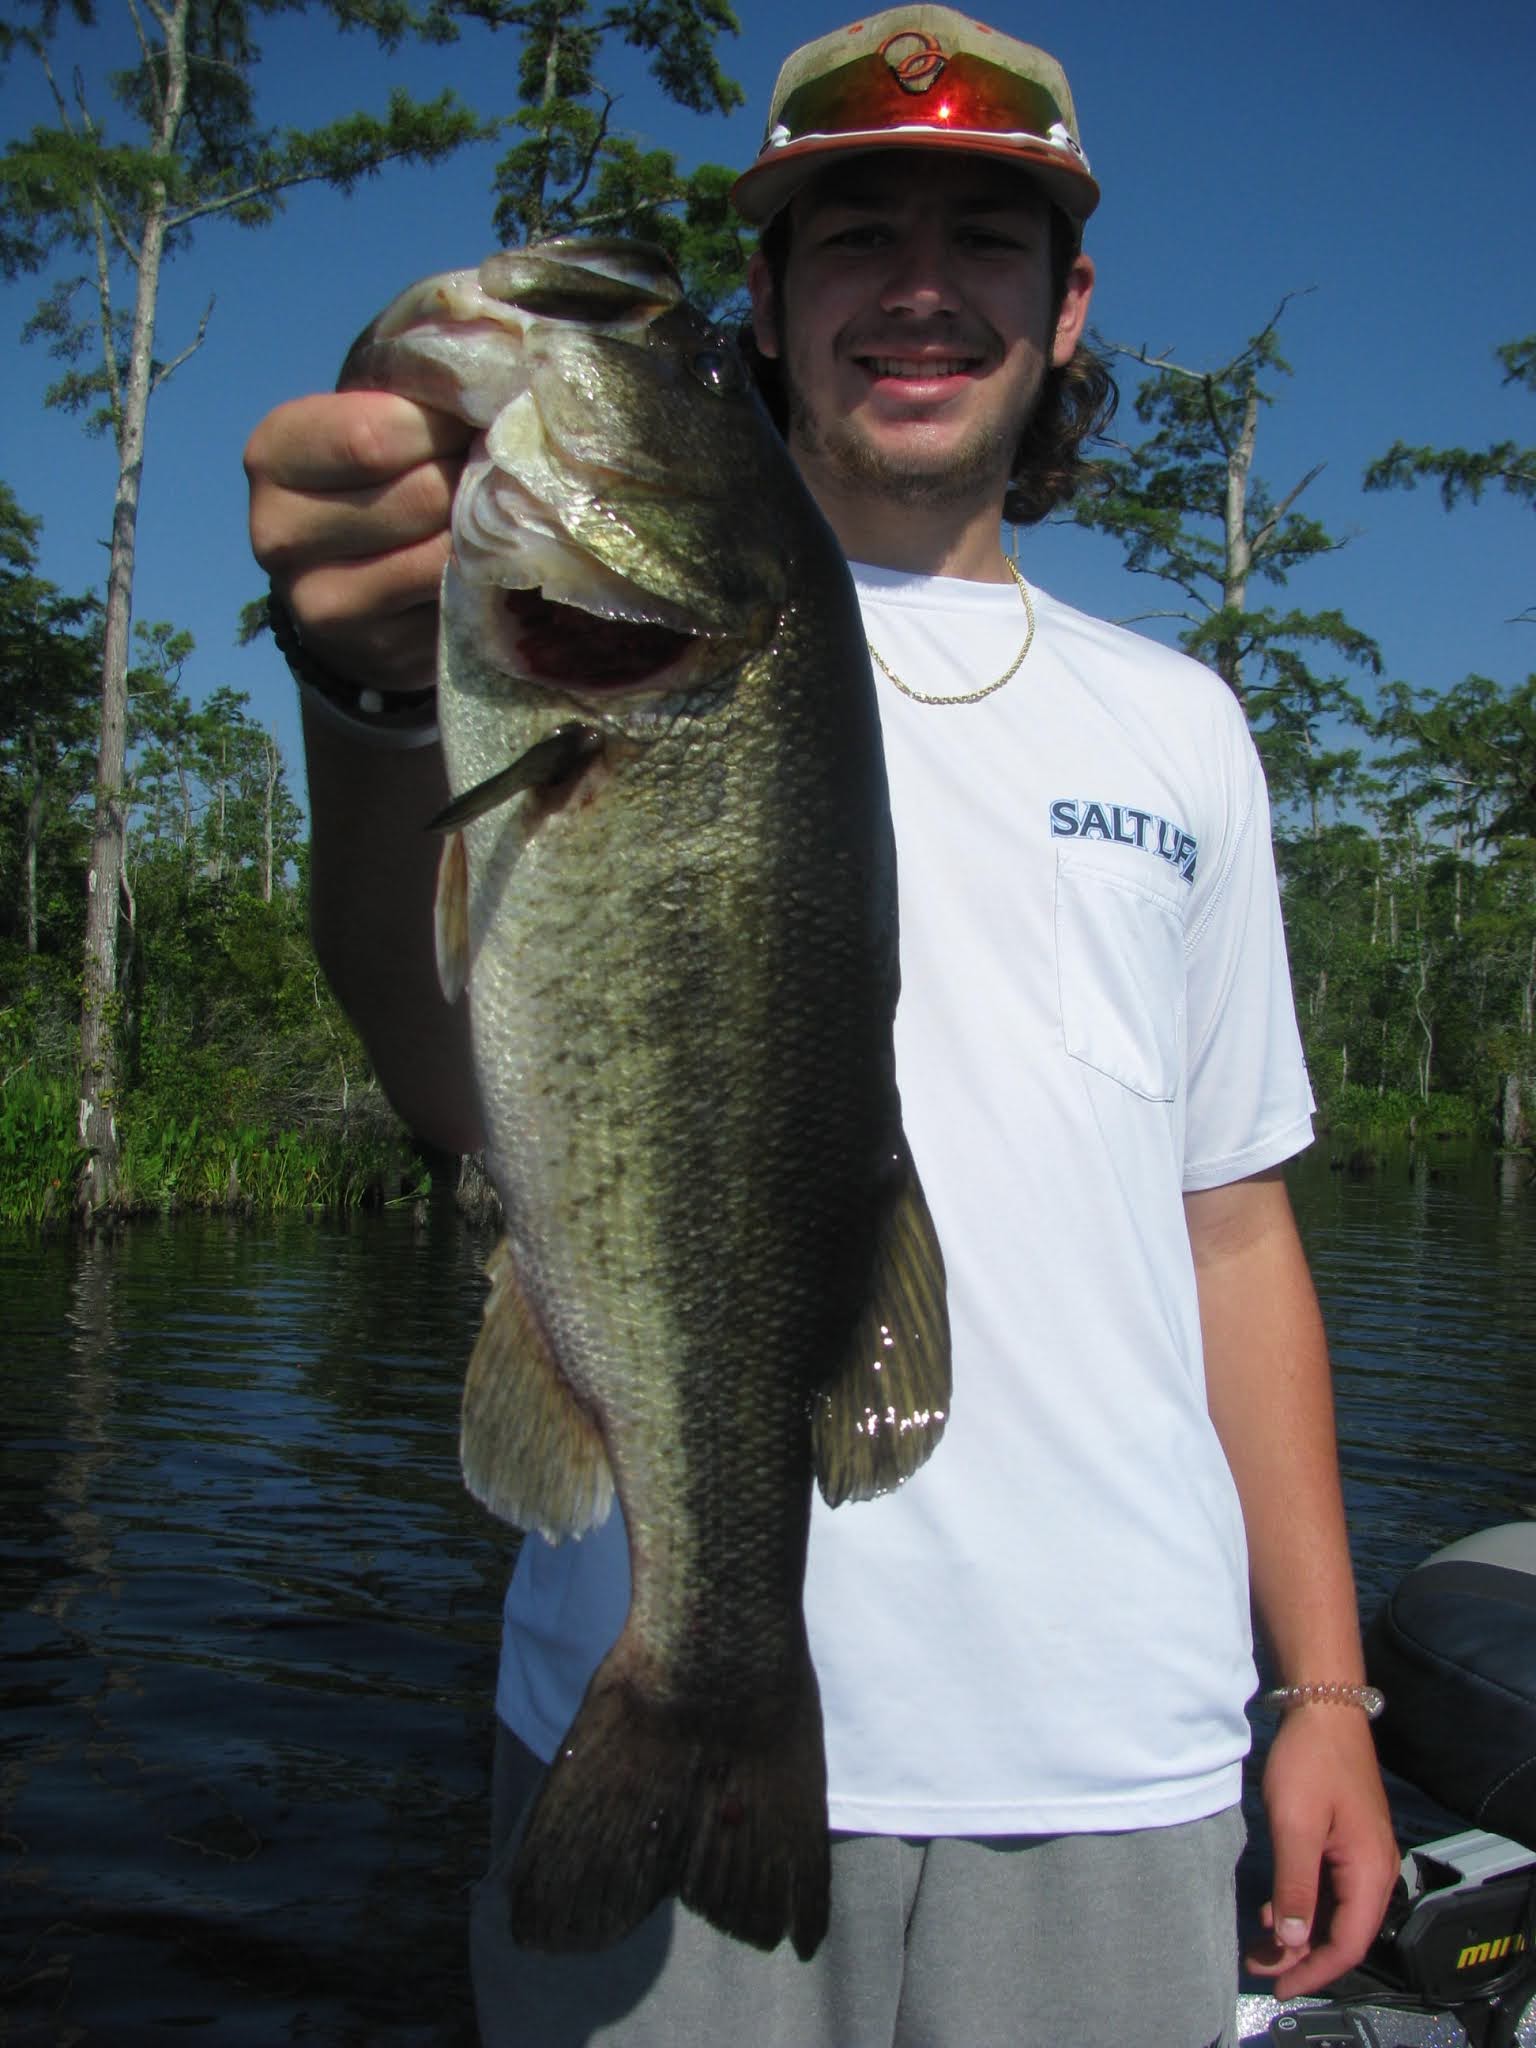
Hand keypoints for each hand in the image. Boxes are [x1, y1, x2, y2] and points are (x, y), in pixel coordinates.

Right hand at [244, 390, 473, 692]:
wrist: (359, 590)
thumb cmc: (381, 478)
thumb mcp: (379, 411)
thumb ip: (416, 377)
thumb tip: (490, 334)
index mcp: (274, 453)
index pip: (374, 432)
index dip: (445, 421)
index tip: (476, 415)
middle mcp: (277, 532)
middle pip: (417, 493)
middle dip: (470, 474)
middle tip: (495, 467)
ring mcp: (318, 603)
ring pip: (440, 550)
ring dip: (484, 527)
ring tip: (493, 510)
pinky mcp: (371, 651)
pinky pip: (453, 600)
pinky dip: (482, 574)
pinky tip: (483, 559)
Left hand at [1245, 1705, 1399, 1996]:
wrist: (1325, 1707)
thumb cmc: (1311, 1762)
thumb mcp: (1295, 1826)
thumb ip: (1296, 1887)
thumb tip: (1295, 1942)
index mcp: (1370, 1872)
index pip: (1349, 1943)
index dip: (1315, 1971)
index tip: (1280, 1986)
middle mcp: (1376, 1869)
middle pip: (1344, 1932)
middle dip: (1304, 1956)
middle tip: (1261, 1967)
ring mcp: (1364, 1853)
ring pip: (1336, 1911)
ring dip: (1301, 1932)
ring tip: (1262, 1944)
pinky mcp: (1349, 1839)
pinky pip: (1331, 1887)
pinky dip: (1305, 1904)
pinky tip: (1276, 1908)